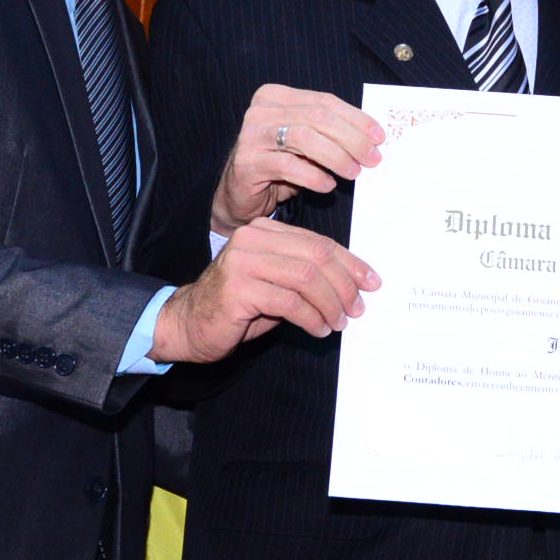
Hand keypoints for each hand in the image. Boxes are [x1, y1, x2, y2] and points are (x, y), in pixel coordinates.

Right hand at [150, 218, 377, 362]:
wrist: (188, 324)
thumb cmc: (237, 306)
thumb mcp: (276, 284)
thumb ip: (306, 276)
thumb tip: (353, 286)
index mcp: (265, 230)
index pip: (319, 242)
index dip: (350, 263)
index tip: (370, 283)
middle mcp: (253, 239)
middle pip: (316, 256)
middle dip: (344, 285)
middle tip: (356, 308)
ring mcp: (243, 262)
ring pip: (306, 278)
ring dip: (330, 304)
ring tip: (338, 322)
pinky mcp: (238, 289)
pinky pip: (289, 302)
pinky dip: (311, 318)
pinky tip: (318, 329)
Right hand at [211, 85, 382, 234]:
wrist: (239, 193)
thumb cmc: (279, 165)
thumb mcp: (305, 142)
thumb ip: (329, 132)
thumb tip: (371, 138)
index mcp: (277, 96)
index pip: (324, 101)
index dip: (356, 118)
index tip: (379, 137)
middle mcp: (261, 111)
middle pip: (317, 117)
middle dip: (351, 138)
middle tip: (371, 159)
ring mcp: (251, 135)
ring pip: (304, 137)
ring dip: (336, 156)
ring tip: (353, 172)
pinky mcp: (247, 163)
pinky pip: (289, 166)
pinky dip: (314, 176)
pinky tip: (327, 184)